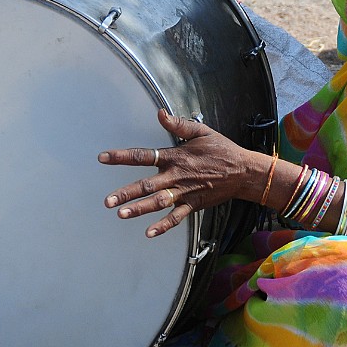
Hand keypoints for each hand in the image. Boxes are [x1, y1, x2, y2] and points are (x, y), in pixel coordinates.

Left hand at [98, 109, 262, 237]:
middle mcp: (176, 176)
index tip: (103, 158)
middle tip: (108, 201)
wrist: (243, 172)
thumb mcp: (201, 132)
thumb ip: (179, 124)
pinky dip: (163, 226)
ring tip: (121, 214)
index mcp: (175, 157)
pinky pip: (175, 217)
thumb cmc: (222, 150)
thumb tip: (160, 114)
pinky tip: (149, 233)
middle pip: (146, 185)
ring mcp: (184, 192)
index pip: (143, 156)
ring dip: (139, 209)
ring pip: (157, 202)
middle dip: (125, 193)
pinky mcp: (192, 205)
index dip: (121, 157)